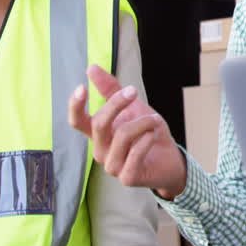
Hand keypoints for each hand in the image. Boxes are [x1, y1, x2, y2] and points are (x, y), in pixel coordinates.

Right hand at [67, 64, 186, 197]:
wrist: (170, 159)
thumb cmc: (148, 132)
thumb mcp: (133, 106)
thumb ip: (112, 89)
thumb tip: (91, 67)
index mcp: (98, 134)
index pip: (77, 121)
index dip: (75, 106)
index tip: (81, 87)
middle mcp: (100, 150)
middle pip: (99, 124)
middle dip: (116, 104)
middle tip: (134, 91)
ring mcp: (112, 166)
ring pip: (121, 136)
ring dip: (143, 122)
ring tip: (155, 120)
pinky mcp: (127, 178)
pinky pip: (135, 153)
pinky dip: (148, 138)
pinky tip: (154, 135)